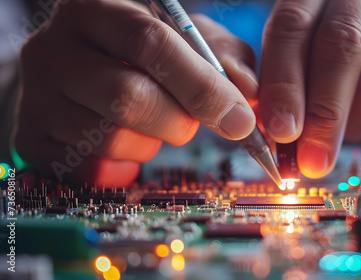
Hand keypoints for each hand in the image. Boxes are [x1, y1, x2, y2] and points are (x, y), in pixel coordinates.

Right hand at [13, 0, 257, 184]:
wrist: (79, 72)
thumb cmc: (140, 57)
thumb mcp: (186, 42)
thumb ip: (223, 61)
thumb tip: (248, 97)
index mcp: (97, 11)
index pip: (152, 45)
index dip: (201, 87)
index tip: (238, 119)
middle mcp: (55, 49)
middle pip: (130, 97)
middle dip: (179, 122)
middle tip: (189, 123)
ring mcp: (37, 96)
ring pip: (113, 138)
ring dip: (150, 143)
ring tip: (148, 125)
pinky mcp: (31, 138)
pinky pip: (93, 170)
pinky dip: (124, 166)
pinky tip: (124, 144)